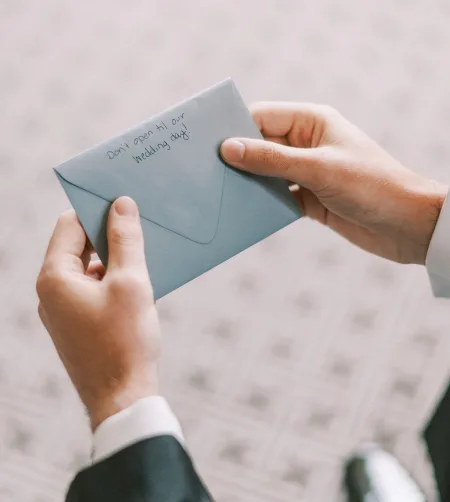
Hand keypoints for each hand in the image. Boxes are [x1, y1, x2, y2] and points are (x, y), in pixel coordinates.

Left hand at [37, 197, 159, 430]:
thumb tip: (122, 206)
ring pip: (86, 271)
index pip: (69, 225)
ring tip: (144, 258)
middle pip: (77, 247)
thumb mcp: (131, 283)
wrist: (122, 399)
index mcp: (54, 278)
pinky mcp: (76, 327)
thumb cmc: (126, 342)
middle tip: (140, 227)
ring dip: (112, 261)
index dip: (96, 209)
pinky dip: (111, 283)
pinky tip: (137, 286)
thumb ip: (125, 240)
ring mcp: (61, 313)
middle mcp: (50, 293)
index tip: (125, 202)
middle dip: (107, 235)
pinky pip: (91, 292)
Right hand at [221, 103, 447, 264]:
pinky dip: (261, 205)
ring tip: (215, 194)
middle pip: (261, 147)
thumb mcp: (318, 169)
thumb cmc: (371, 186)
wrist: (406, 226)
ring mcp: (307, 173)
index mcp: (312, 122)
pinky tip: (241, 212)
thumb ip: (272, 160)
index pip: (263, 117)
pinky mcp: (309, 200)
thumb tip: (229, 148)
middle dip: (236, 159)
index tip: (204, 143)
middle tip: (203, 172)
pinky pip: (277, 198)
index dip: (234, 128)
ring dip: (247, 184)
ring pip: (266, 175)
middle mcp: (307, 145)